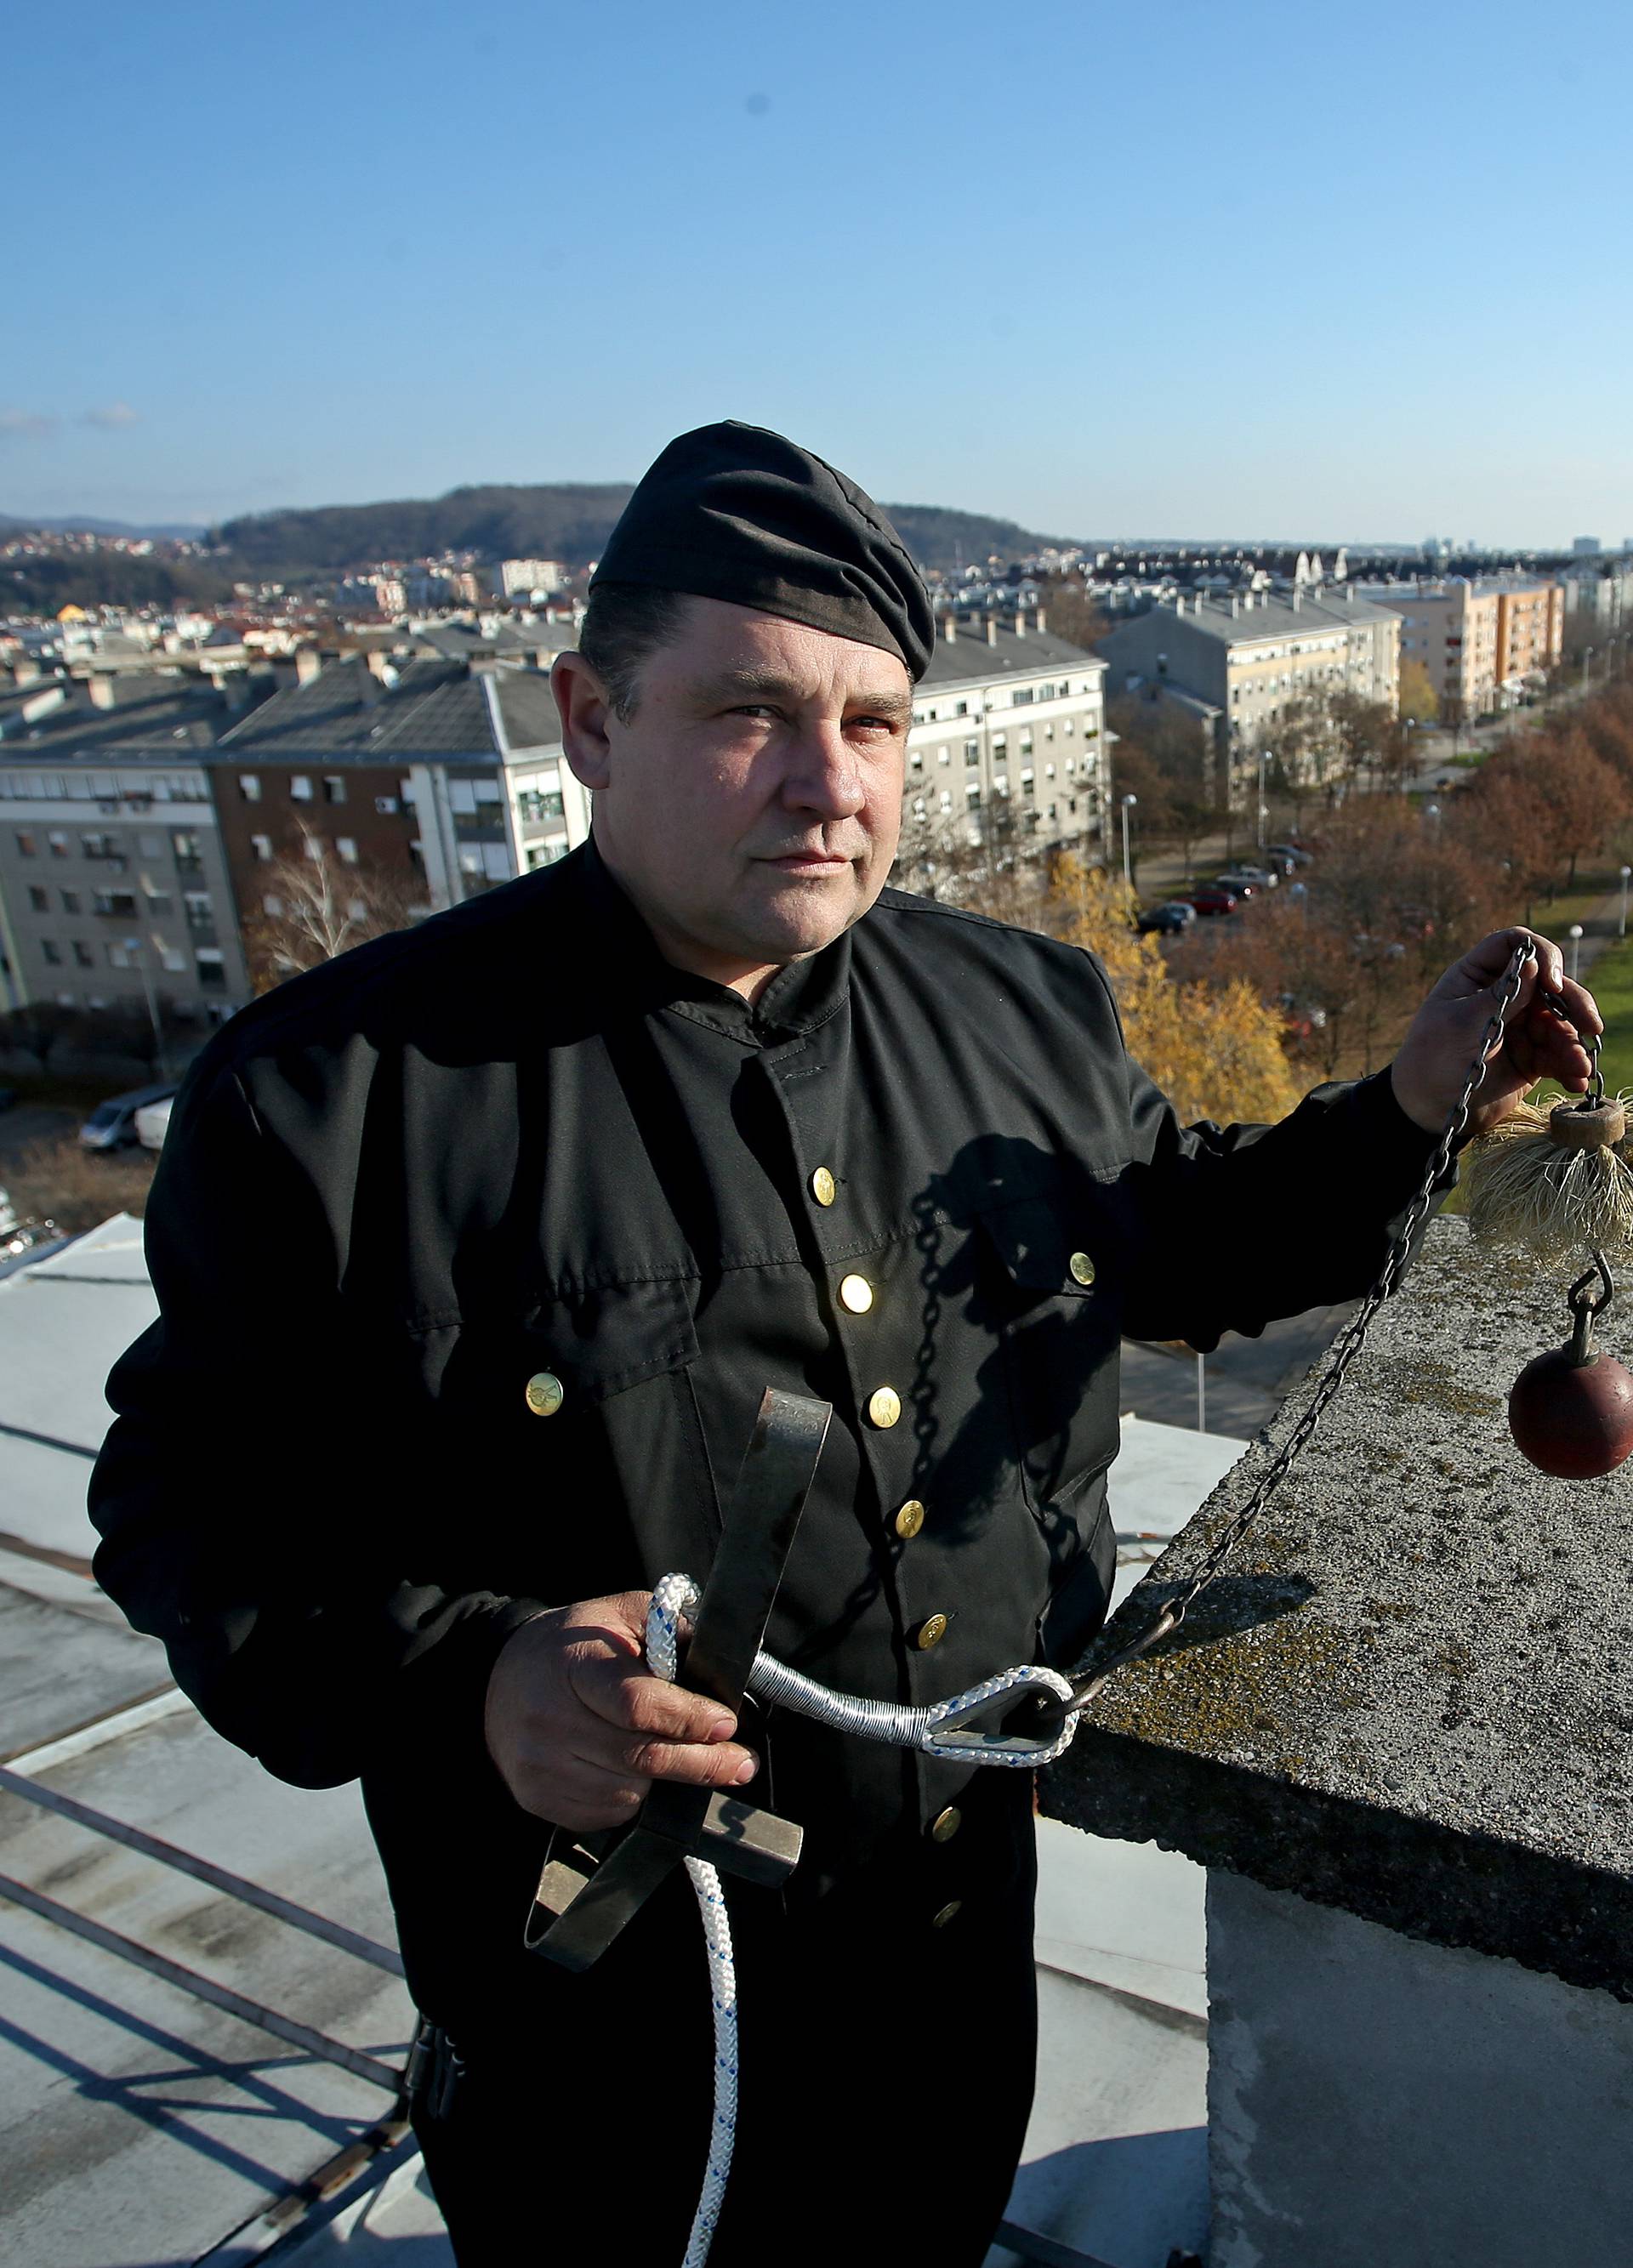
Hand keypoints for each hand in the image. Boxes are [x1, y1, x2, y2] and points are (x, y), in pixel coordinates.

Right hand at [485, 1591, 757, 1830]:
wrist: (499, 1679)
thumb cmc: (573, 1644)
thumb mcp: (621, 1615)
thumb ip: (672, 1634)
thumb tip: (722, 1671)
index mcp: (575, 1665)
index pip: (638, 1703)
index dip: (689, 1719)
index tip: (726, 1724)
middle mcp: (551, 1718)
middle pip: (641, 1757)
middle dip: (702, 1763)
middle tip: (739, 1763)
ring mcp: (540, 1765)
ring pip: (629, 1792)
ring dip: (665, 1780)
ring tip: (676, 1756)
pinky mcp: (537, 1797)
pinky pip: (606, 1813)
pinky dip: (632, 1797)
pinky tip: (631, 1769)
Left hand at [1390, 927, 1602, 1142]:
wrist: (1427, 1111)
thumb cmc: (1432, 1060)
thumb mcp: (1463, 1025)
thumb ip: (1500, 996)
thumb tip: (1533, 963)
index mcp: (1477, 976)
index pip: (1515, 945)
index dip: (1540, 954)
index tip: (1552, 983)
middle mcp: (1502, 994)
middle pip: (1550, 982)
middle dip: (1574, 1002)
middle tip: (1591, 1026)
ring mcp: (1519, 1024)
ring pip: (1561, 1020)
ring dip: (1575, 1041)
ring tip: (1580, 1065)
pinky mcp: (1531, 1056)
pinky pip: (1559, 1054)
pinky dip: (1571, 1065)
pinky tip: (1577, 1080)